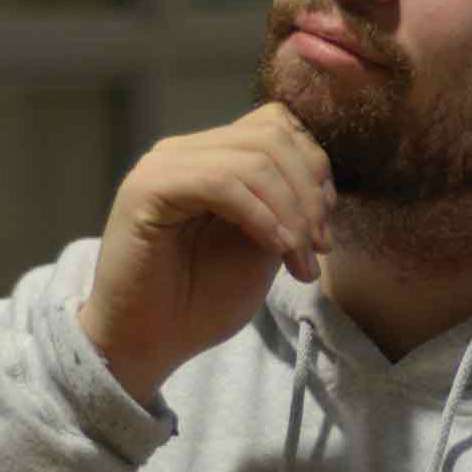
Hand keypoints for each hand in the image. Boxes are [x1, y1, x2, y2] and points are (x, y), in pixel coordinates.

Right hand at [78, 103, 333, 403]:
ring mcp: (163, 166)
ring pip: (252, 159)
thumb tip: (322, 183)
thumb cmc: (200, 301)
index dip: (313, 168)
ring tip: (300, 260)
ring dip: (291, 212)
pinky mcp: (147, 190)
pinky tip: (276, 249)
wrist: (148, 346)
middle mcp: (184, 151)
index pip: (275, 125)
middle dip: (309, 193)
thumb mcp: (262, 245)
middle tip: (320, 248)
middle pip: (271, 136)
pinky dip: (260, 216)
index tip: (324, 229)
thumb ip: (285, 205)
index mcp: (210, 156)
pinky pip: (221, 183)